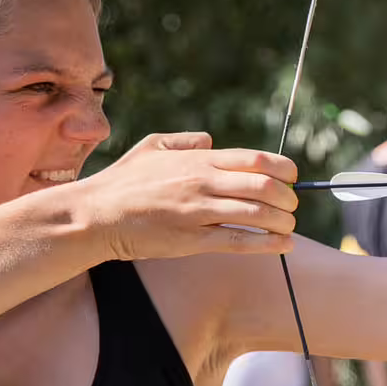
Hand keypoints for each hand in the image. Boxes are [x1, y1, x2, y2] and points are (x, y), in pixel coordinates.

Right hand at [71, 133, 298, 260]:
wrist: (94, 216)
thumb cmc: (121, 181)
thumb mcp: (151, 147)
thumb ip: (183, 141)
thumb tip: (210, 140)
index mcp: (198, 160)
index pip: (257, 160)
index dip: (284, 170)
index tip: (292, 179)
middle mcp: (203, 183)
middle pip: (265, 186)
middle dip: (288, 197)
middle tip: (292, 206)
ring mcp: (199, 212)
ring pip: (258, 214)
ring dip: (283, 221)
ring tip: (289, 226)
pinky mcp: (192, 240)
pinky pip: (240, 241)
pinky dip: (269, 244)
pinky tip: (284, 245)